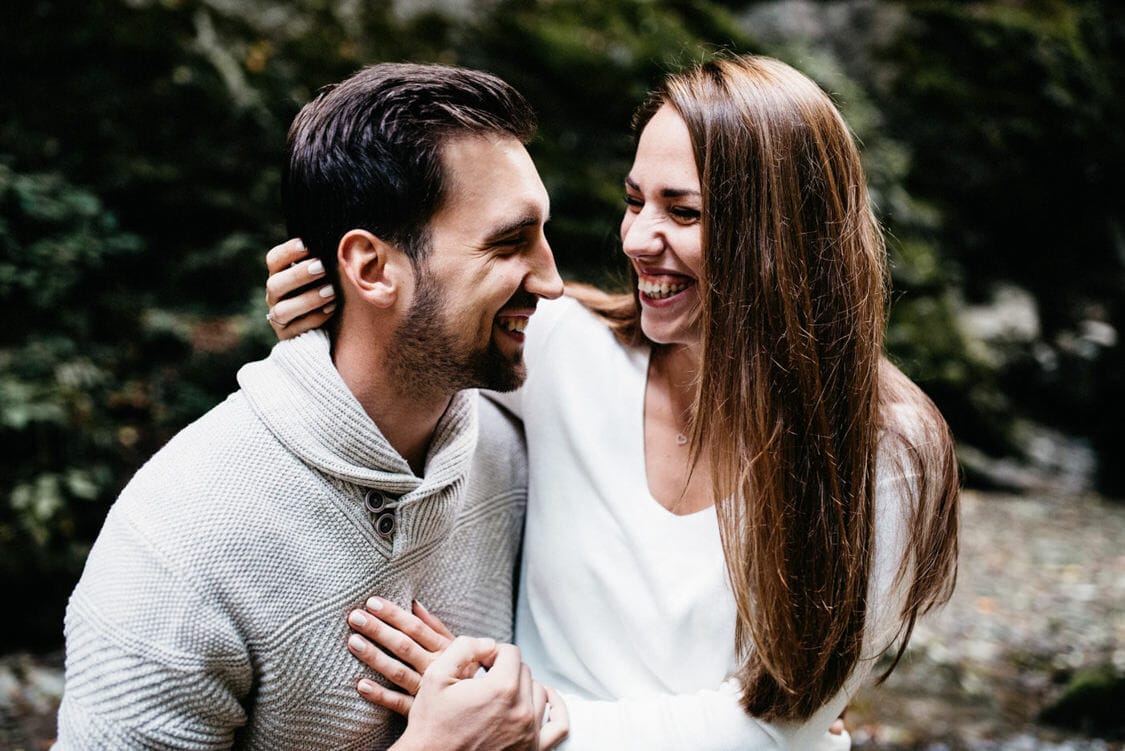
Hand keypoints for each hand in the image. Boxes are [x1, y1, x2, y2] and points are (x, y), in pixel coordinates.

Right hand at [264, 238, 336, 338]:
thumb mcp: (325, 274)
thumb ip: (324, 260)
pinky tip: (333, 309)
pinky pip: (297, 330)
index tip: (307, 244)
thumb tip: (336, 240)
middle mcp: (274, 296)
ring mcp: (279, 318)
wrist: (333, 327)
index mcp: (279, 275)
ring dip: (308, 299)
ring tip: (332, 291)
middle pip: (275, 284)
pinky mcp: (289, 338)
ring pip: (282, 310)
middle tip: (322, 266)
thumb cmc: (330, 290)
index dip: (288, 251)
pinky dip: (315, 318)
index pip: (274, 260)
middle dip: (299, 275)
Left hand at [348, 598, 454, 710]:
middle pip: (403, 646)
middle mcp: (435, 667)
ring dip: (375, 657)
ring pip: (398, 672)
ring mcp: (425, 690)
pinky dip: (381, 695)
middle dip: (379, 630)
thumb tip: (414, 603)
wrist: (475, 708)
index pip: (415, 627)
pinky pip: (398, 703)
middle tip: (355, 617)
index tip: (372, 602)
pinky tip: (361, 685)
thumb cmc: (462, 672)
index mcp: (444, 649)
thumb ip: (435, 626)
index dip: (394, 614)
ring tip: (354, 642)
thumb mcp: (455, 647)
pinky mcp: (418, 711)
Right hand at [388, 636, 568, 750]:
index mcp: (501, 690)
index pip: (510, 652)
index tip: (480, 662)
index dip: (492, 653)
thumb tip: (487, 643)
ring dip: (522, 687)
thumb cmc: (431, 727)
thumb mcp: (436, 676)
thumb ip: (464, 648)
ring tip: (501, 693)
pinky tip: (545, 699)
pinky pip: (559, 726)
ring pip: (538, 692)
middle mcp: (521, 711)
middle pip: (524, 671)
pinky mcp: (533, 750)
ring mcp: (529, 733)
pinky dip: (555, 708)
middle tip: (484, 679)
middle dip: (505, 669)